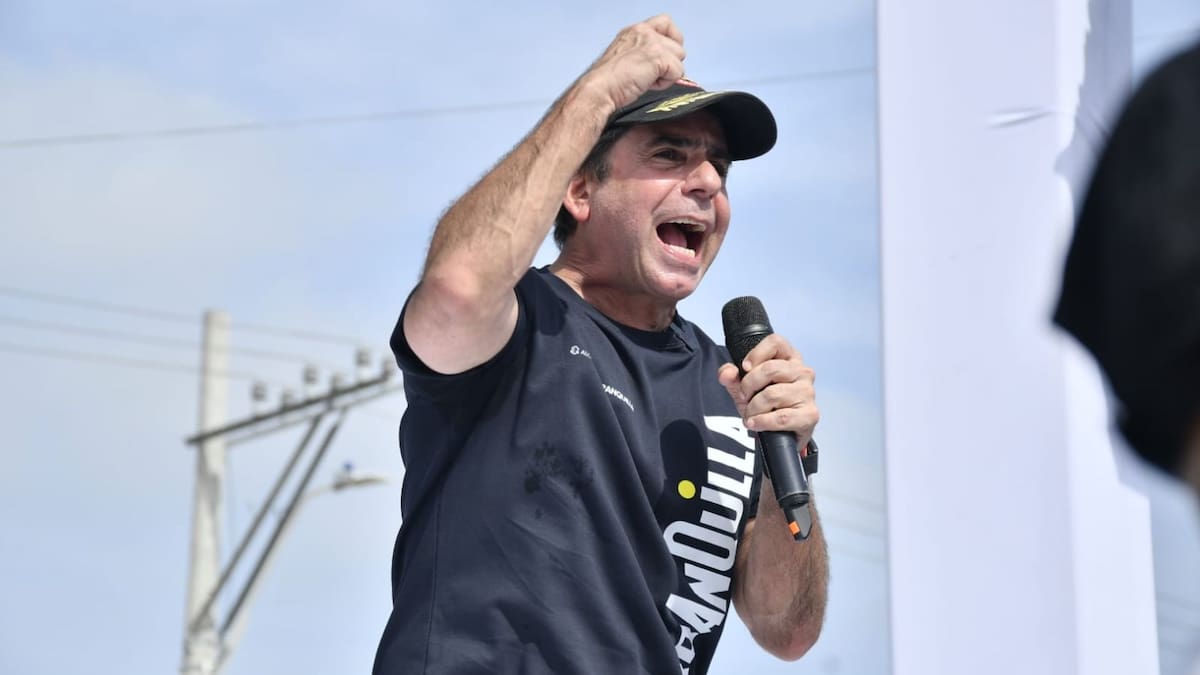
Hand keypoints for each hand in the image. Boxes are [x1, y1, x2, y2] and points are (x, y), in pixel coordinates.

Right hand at [577, 14, 686, 114]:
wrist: (600, 89)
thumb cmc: (608, 81)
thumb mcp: (626, 58)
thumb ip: (644, 53)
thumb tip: (661, 65)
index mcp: (635, 31)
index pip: (666, 23)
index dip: (671, 40)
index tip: (664, 57)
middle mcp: (644, 31)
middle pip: (678, 45)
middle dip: (669, 62)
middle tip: (650, 74)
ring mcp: (652, 42)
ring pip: (680, 57)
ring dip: (667, 73)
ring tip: (647, 79)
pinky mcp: (658, 56)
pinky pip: (678, 72)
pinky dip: (665, 83)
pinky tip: (648, 84)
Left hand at [718, 334, 818, 449]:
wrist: (779, 435)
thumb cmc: (765, 404)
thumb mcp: (744, 388)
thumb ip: (731, 377)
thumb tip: (727, 373)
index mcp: (789, 358)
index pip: (776, 342)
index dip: (756, 354)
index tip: (744, 368)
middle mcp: (803, 372)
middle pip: (770, 368)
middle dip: (749, 385)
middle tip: (744, 397)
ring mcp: (808, 393)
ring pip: (772, 394)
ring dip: (754, 408)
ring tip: (750, 414)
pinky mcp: (810, 415)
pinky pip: (781, 417)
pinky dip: (762, 422)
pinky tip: (755, 424)